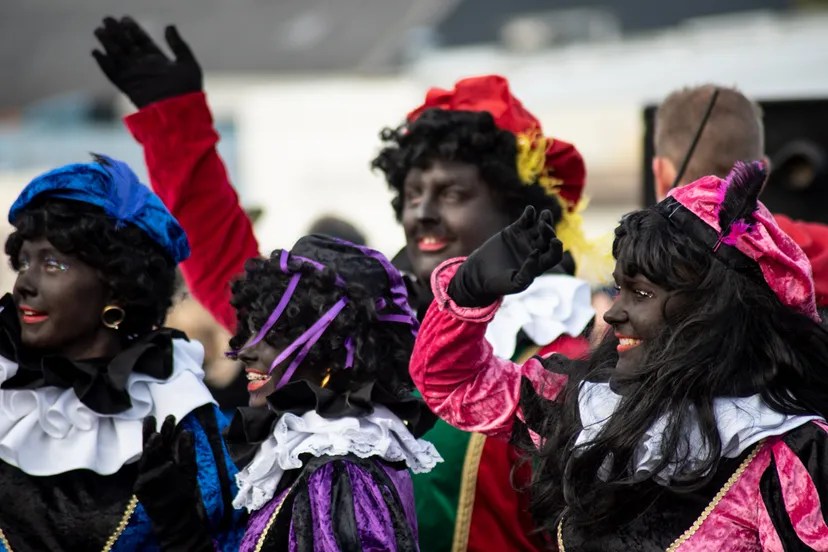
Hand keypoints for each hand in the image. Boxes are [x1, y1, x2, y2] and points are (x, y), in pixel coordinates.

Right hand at [92, 16, 201, 107]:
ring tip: (100, 30)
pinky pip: (112, 74)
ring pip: (117, 57)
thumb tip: (169, 26)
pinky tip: (96, 52)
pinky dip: (103, 64)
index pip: (142, 41)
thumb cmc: (188, 90)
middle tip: (108, 20)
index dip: (133, 30)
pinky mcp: (128, 88)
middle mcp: (145, 68)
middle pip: (127, 46)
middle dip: (117, 33)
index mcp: (158, 61)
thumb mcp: (187, 63)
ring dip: (107, 44)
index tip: (126, 19)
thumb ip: (178, 45)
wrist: (182, 113)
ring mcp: (135, 77)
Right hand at [134, 416, 213, 550]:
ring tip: (156, 436)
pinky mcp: (141, 488)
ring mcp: (146, 476)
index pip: (164, 440)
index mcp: (164, 457)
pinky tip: (167, 465)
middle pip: (151, 446)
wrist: (177, 515)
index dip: (166, 429)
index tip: (171, 417)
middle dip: (152, 432)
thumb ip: (188, 451)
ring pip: (146, 459)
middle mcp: (153, 464)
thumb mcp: (189, 468)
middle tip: (153, 420)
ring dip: (151, 448)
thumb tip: (187, 431)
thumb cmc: (182, 490)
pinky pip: (148, 478)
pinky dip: (157, 472)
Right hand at [448, 206, 562, 307]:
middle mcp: (536, 250)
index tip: (554, 241)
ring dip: (545, 220)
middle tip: (543, 225)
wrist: (480, 273)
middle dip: (549, 231)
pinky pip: (526, 220)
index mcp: (540, 265)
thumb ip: (528, 272)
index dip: (556, 249)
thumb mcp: (515, 283)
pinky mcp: (515, 230)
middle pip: (549, 238)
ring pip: (540, 227)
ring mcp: (526, 239)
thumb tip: (536, 253)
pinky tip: (530, 210)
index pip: (554, 255)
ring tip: (545, 214)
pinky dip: (529, 214)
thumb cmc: (499, 283)